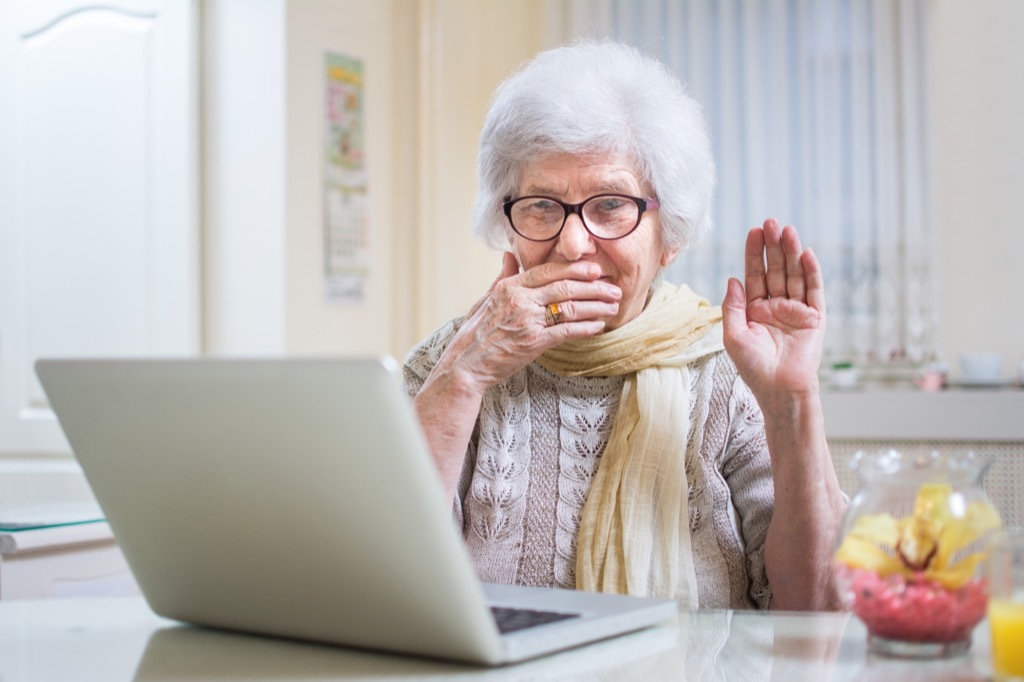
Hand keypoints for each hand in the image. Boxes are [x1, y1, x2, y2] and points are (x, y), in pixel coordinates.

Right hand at [445, 252, 621, 393]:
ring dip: (596, 307)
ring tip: (613, 306)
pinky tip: (599, 326)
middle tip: (613, 289)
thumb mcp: (485, 299)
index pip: (548, 271)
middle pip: (565, 287)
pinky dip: (586, 328)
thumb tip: (509, 255)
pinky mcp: (533, 343)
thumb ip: (502, 276)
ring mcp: (528, 322)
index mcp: (510, 287)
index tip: (595, 269)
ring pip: (570, 308)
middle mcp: (520, 301)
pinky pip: (567, 332)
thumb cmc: (474, 333)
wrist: (465, 365)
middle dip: (594, 287)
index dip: (575, 269)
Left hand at [721, 219, 825, 400]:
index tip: (754, 232)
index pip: (755, 275)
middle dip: (773, 247)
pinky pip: (813, 291)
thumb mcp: (733, 335)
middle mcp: (776, 306)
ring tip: (787, 231)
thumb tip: (733, 278)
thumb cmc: (754, 368)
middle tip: (770, 222)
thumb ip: (733, 306)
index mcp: (755, 309)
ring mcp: (796, 311)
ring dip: (792, 253)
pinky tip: (806, 254)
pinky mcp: (815, 318)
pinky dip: (811, 273)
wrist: (780, 391)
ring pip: (795, 275)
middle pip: (776, 270)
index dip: (754, 254)